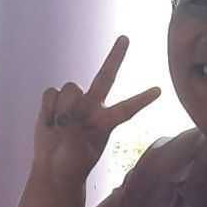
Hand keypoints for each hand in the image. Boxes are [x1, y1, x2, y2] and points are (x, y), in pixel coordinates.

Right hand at [34, 37, 162, 190]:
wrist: (52, 169)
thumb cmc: (71, 166)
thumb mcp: (77, 154)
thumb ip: (73, 131)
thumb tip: (65, 114)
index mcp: (105, 123)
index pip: (127, 108)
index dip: (141, 100)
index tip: (158, 90)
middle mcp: (92, 107)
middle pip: (105, 77)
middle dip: (115, 57)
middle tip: (125, 38)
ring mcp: (74, 103)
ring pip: (70, 89)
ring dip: (62, 109)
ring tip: (59, 129)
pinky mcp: (55, 102)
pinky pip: (51, 93)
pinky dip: (47, 109)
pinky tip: (49, 123)